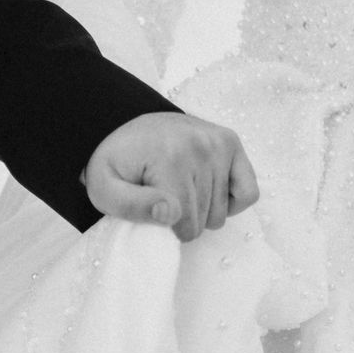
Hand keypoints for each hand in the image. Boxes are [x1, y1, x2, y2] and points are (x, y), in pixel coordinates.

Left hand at [84, 113, 257, 240]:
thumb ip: (130, 206)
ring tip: (179, 189)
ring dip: (201, 211)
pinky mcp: (231, 142)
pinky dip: (230, 202)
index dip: (165, 226)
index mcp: (170, 157)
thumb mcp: (105, 189)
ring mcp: (219, 142)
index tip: (149, 207)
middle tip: (161, 197)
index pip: (184, 224)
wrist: (125, 126)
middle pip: (204, 220)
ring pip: (222, 213)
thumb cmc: (116, 164)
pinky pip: (248, 193)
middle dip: (182, 220)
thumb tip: (170, 213)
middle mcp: (200, 146)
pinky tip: (207, 192)